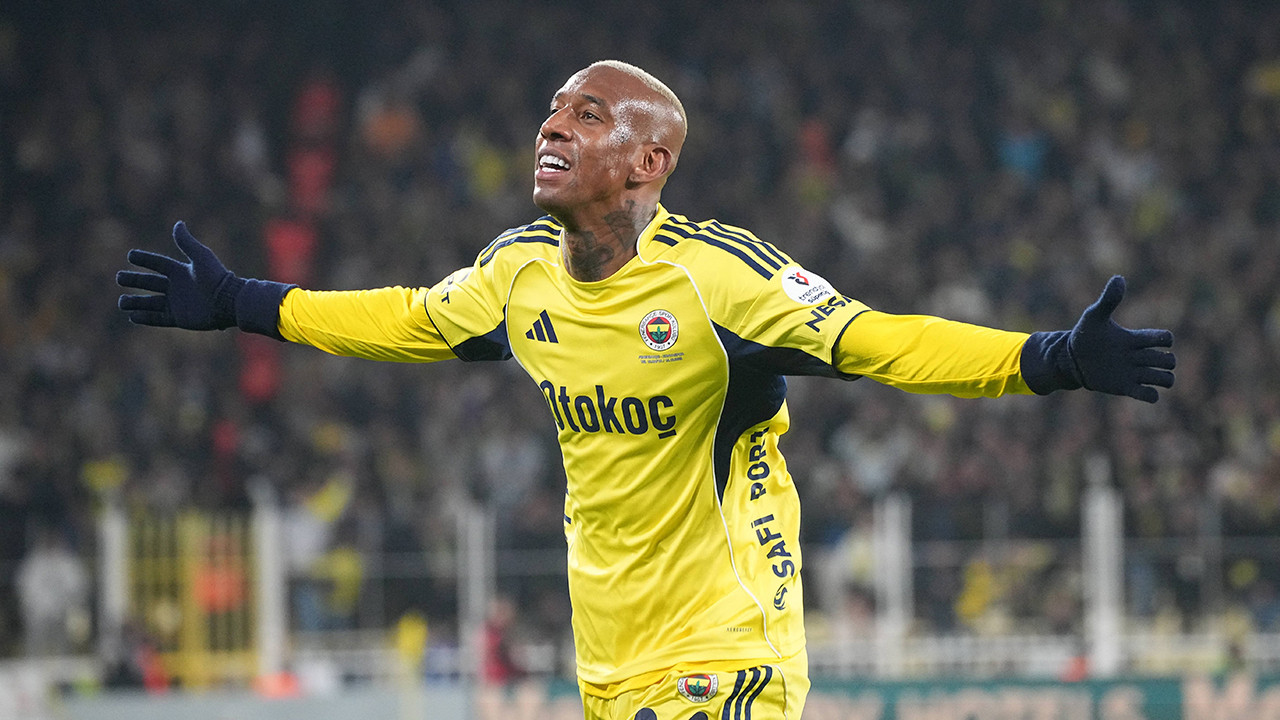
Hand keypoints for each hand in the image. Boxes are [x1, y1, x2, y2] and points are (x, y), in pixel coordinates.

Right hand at [117, 221, 243, 329]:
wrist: (228, 302)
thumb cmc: (215, 278)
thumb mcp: (200, 256)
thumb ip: (187, 242)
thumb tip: (178, 223)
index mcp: (181, 271)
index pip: (158, 264)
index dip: (145, 259)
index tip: (130, 255)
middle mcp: (177, 287)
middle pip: (150, 283)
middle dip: (135, 280)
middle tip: (119, 278)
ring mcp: (177, 303)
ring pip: (151, 303)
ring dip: (136, 302)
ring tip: (121, 302)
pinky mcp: (179, 318)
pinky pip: (158, 318)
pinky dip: (145, 318)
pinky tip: (132, 317)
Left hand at [1067, 275, 1174, 402]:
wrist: (1070, 359)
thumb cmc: (1085, 336)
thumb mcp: (1094, 316)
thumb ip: (1108, 300)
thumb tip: (1119, 278)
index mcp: (1136, 339)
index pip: (1165, 339)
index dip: (1163, 340)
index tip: (1143, 340)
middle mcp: (1139, 357)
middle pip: (1170, 360)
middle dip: (1165, 361)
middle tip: (1142, 361)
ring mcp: (1134, 373)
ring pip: (1166, 379)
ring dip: (1162, 379)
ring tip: (1144, 377)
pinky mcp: (1126, 388)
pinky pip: (1150, 396)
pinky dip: (1150, 395)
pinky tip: (1137, 389)